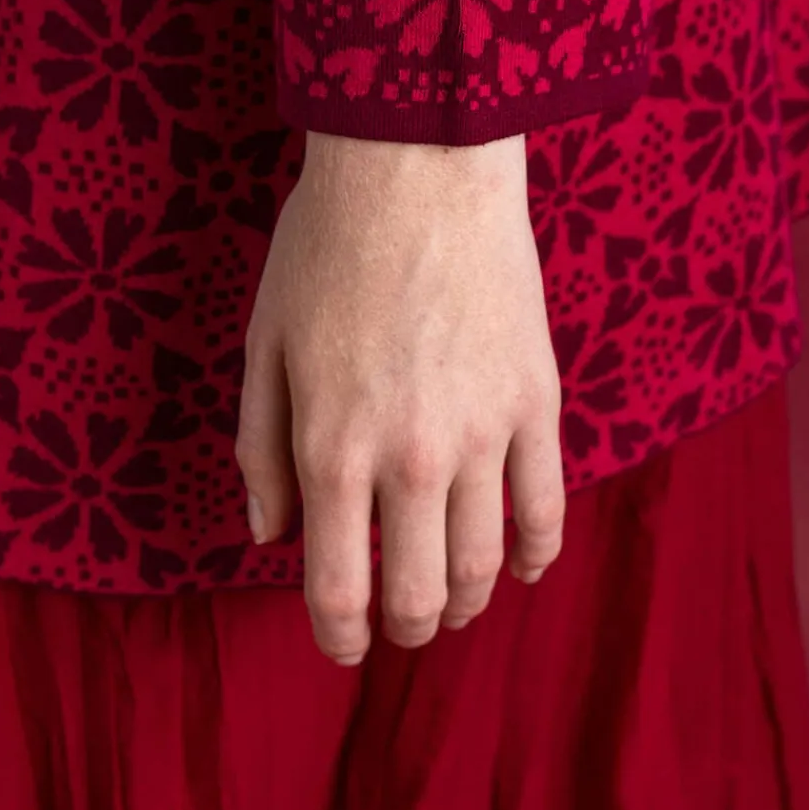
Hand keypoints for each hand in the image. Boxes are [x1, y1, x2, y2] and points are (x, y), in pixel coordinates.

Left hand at [235, 129, 564, 665]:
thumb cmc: (327, 246)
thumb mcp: (264, 344)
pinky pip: (547, 507)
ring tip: (452, 603)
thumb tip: (270, 537)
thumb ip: (260, 449)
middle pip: (421, 594)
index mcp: (332, 448)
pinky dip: (535, 553)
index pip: (338, 589)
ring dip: (466, 601)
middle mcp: (410, 458)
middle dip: (406, 627)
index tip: (342, 645)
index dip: (338, 635)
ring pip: (485, 563)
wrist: (417, 164)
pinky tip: (520, 565)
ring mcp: (482, 433)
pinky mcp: (536, 400)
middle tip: (397, 624)